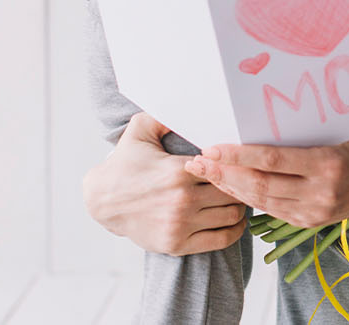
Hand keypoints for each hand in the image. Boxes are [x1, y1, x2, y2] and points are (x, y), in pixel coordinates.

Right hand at [82, 112, 247, 254]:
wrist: (102, 200)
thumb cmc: (126, 163)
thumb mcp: (140, 130)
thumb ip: (165, 115)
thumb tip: (191, 105)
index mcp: (179, 170)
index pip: (225, 167)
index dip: (237, 164)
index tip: (240, 162)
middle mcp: (182, 199)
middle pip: (233, 192)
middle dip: (241, 185)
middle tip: (245, 180)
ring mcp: (180, 224)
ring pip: (232, 216)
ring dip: (239, 207)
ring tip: (240, 198)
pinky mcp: (176, 244)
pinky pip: (221, 240)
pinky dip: (234, 231)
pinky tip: (235, 222)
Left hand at [184, 137, 348, 228]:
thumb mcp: (331, 134)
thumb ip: (296, 137)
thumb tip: (250, 127)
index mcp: (326, 163)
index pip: (272, 160)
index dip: (238, 156)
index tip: (211, 148)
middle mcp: (319, 192)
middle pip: (261, 184)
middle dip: (224, 174)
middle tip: (197, 163)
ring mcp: (314, 211)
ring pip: (262, 201)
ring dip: (230, 188)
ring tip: (205, 174)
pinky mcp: (309, 223)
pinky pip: (270, 210)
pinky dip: (247, 198)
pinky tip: (229, 187)